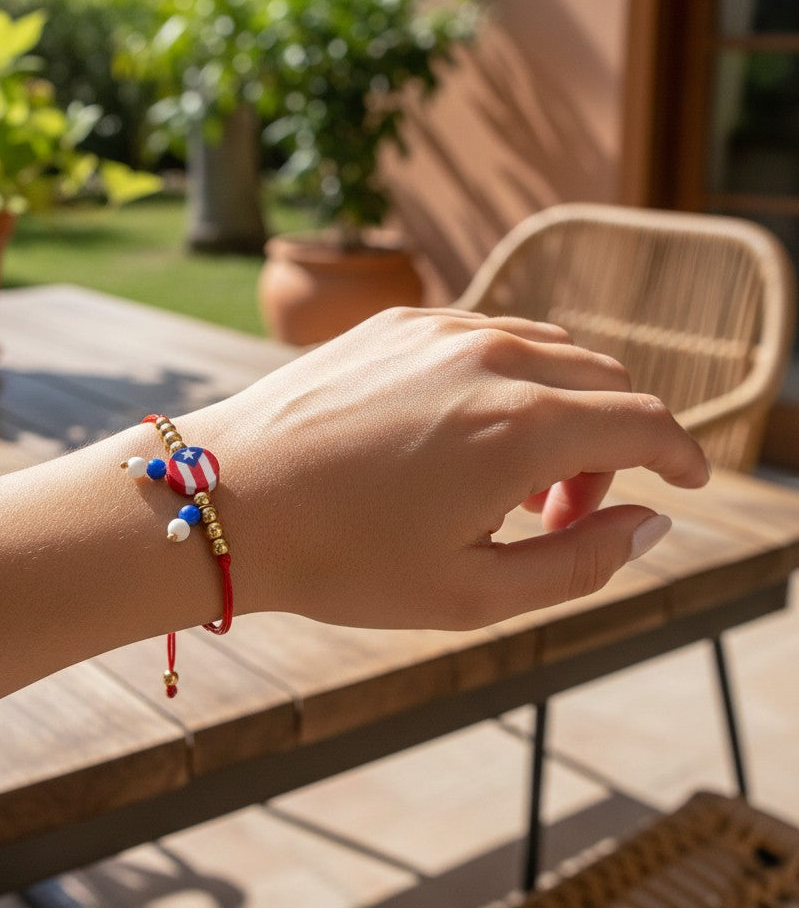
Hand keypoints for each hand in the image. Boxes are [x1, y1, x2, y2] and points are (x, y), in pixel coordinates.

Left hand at [183, 308, 708, 630]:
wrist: (224, 498)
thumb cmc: (340, 558)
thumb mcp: (472, 593)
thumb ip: (580, 563)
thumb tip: (650, 525)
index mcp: (522, 425)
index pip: (645, 421)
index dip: (682, 454)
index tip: (690, 481)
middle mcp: (491, 357)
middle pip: (604, 381)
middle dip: (615, 447)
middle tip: (565, 514)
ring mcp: (439, 328)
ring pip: (548, 351)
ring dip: (562, 410)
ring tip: (510, 482)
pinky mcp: (396, 321)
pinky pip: (487, 335)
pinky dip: (510, 379)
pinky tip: (464, 436)